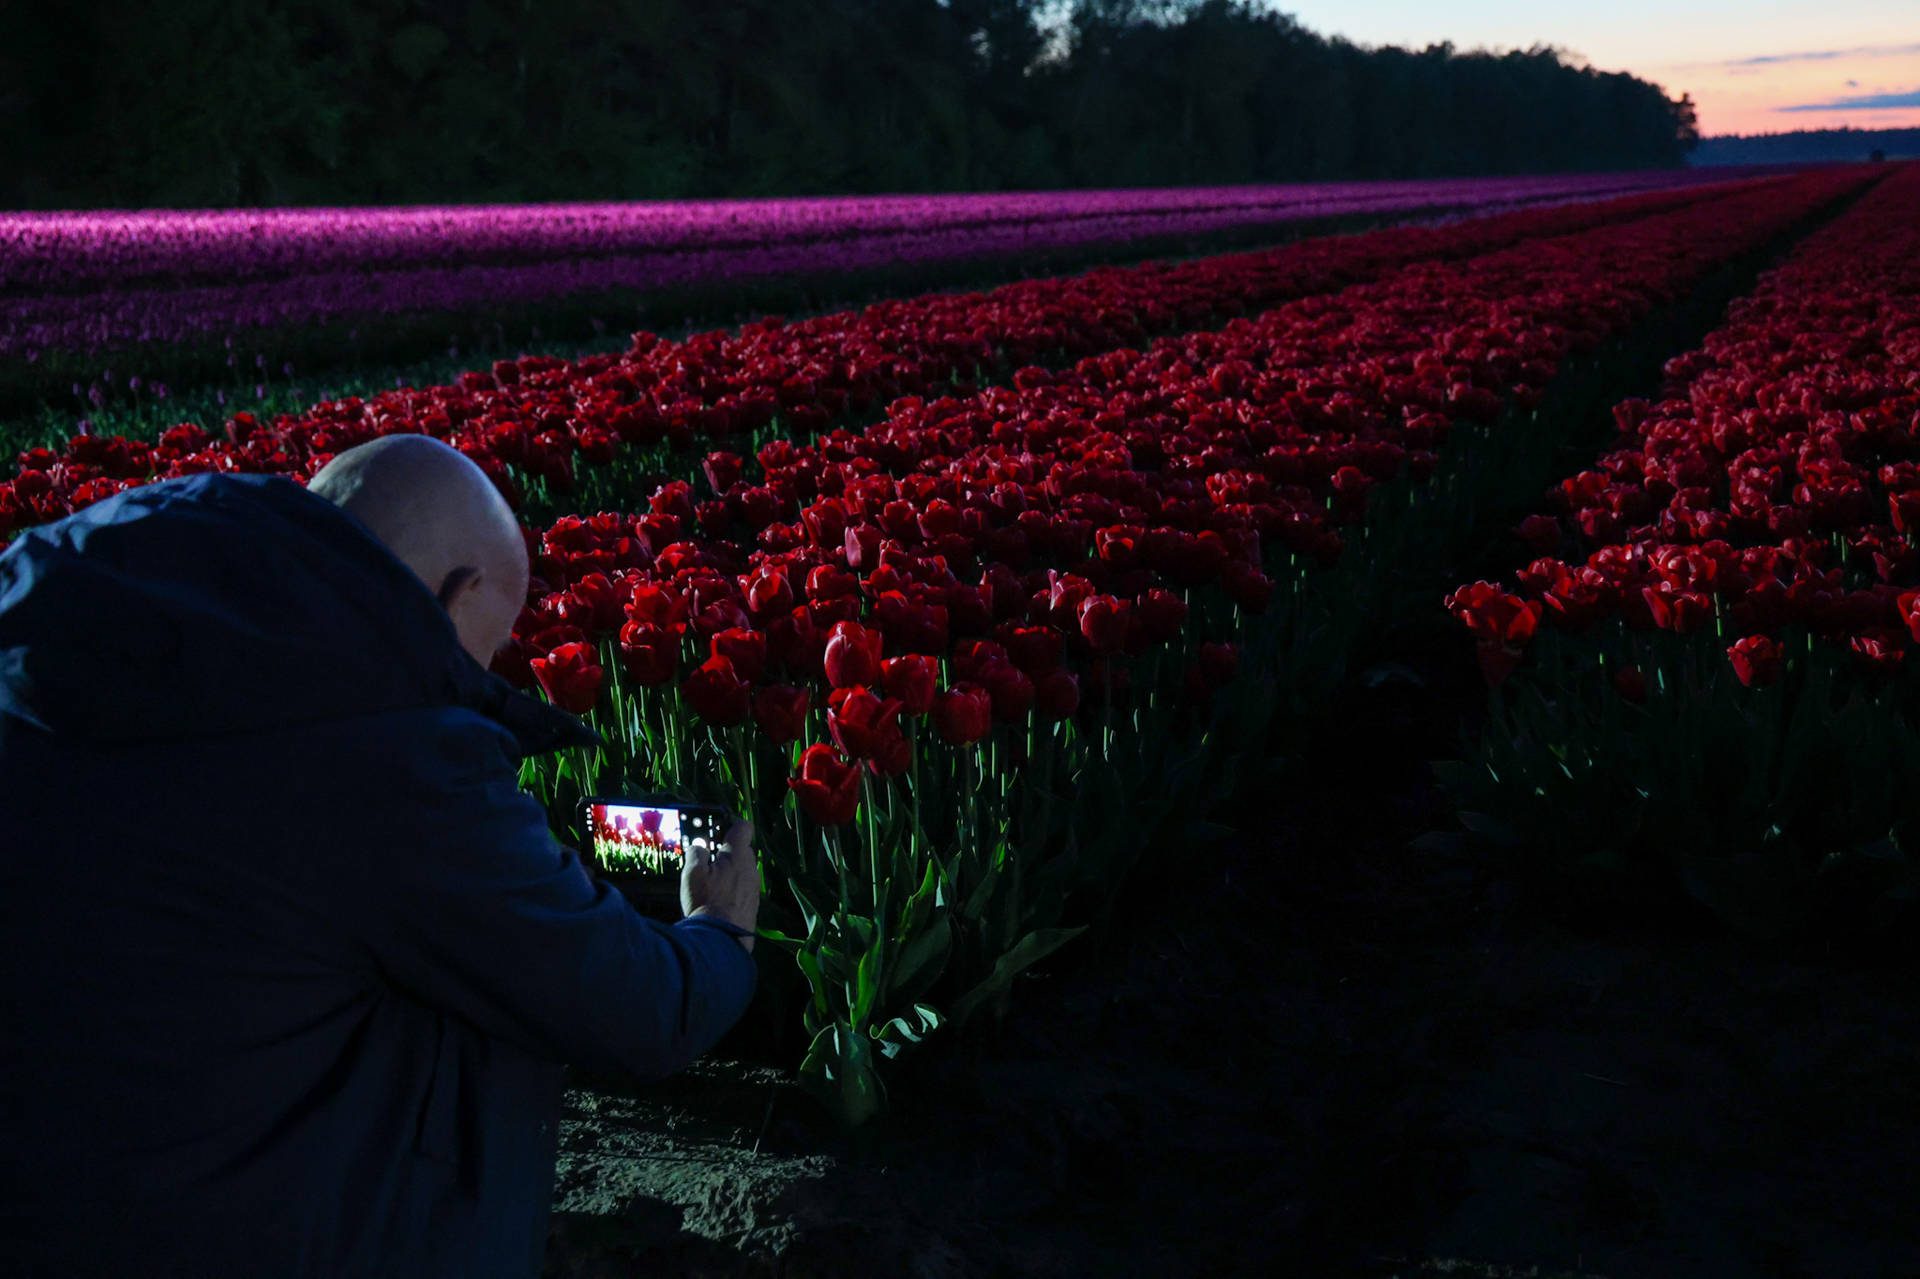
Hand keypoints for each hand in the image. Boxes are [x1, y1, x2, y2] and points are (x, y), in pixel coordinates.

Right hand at [681, 819, 759, 952]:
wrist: (722, 940)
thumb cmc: (706, 901)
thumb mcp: (693, 873)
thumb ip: (697, 853)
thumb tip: (700, 845)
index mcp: (738, 855)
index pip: (743, 827)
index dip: (731, 823)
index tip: (718, 826)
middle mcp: (751, 868)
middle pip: (742, 850)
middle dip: (727, 850)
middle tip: (708, 858)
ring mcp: (754, 887)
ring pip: (743, 870)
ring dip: (730, 870)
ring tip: (711, 881)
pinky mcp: (753, 904)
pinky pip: (744, 887)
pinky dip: (733, 887)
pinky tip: (719, 898)